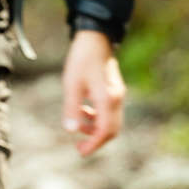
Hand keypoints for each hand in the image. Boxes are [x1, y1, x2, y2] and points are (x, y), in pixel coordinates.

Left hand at [60, 29, 124, 156]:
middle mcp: (117, 98)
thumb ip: (72, 108)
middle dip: (96, 140)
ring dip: (96, 128)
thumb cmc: (82, 59)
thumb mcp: (72, 84)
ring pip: (111, 121)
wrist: (95, 37)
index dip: (93, 144)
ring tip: (78, 125)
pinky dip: (98, 117)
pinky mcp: (114, 89)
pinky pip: (110, 111)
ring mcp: (117, 94)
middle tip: (80, 146)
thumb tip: (70, 130)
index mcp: (108, 99)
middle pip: (112, 129)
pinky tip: (84, 111)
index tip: (81, 151)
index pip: (104, 131)